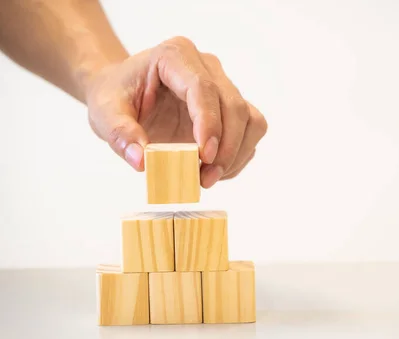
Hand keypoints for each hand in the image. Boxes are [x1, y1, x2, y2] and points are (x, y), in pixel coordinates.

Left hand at [85, 36, 267, 187]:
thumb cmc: (116, 95)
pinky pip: (250, 130)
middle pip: (234, 106)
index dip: (209, 123)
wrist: (124, 92)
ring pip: (250, 119)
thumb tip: (142, 161)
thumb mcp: (104, 112)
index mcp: (175, 56)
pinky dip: (239, 155)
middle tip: (205, 178)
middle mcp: (206, 66)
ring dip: (237, 153)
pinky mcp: (230, 107)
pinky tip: (215, 170)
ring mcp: (222, 85)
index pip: (203, 88)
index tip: (204, 156)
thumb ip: (120, 134)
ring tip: (209, 177)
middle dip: (226, 147)